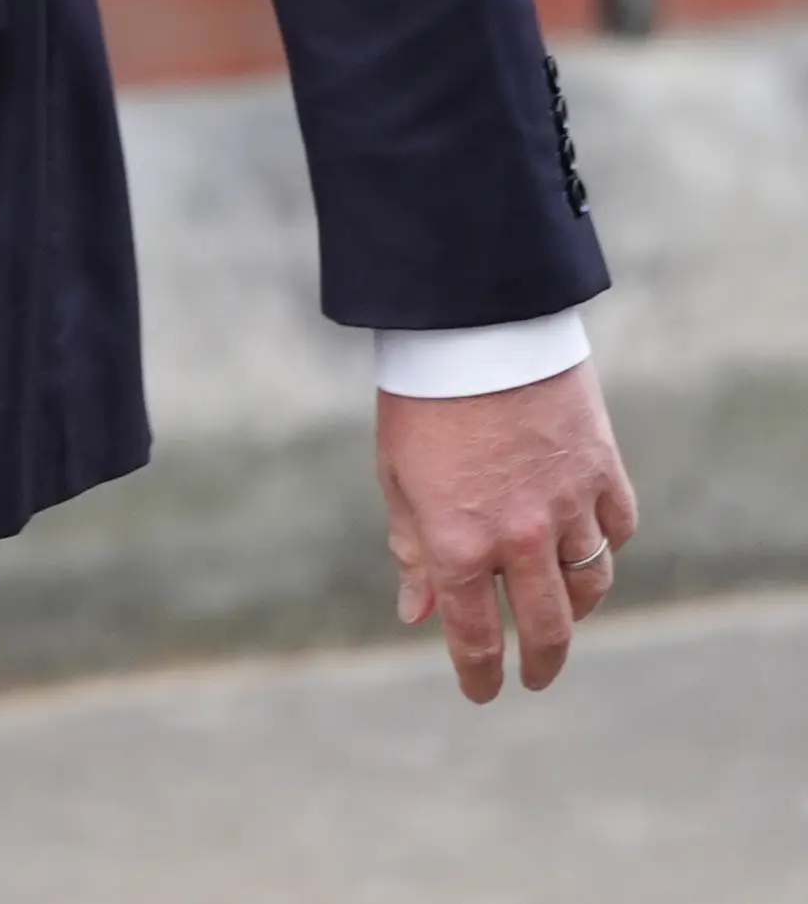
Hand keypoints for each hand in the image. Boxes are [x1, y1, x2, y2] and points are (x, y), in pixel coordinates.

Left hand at [377, 359, 637, 702]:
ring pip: (590, 585)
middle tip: (534, 675)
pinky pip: (617, 530)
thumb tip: (417, 613)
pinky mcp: (602, 469)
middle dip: (540, 663)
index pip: (474, 637)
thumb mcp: (397, 474)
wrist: (472, 322)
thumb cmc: (422, 396)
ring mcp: (568, 505)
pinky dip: (606, 545)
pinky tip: (589, 545)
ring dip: (575, 607)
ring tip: (561, 612)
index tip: (482, 691)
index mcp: (458, 542)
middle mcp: (519, 537)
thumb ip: (412, 548)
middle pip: (547, 629)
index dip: (479, 674)